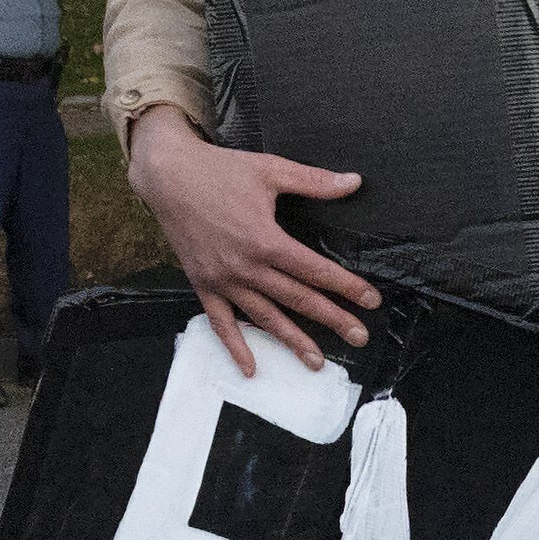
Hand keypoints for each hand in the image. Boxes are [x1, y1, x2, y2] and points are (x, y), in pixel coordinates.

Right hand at [127, 110, 376, 376]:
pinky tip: (251, 369)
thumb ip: (314, 181)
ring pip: (264, 317)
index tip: (372, 301)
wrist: (167, 175)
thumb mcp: (271, 170)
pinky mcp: (203, 285)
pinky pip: (221, 322)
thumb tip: (355, 181)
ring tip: (317, 361)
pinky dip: (236, 347)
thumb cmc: (220, 170)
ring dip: (292, 341)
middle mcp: (245, 267)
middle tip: (360, 337)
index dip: (347, 286)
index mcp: (266, 240)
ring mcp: (222, 280)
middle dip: (332, 319)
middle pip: (297, 299)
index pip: (315, 271)